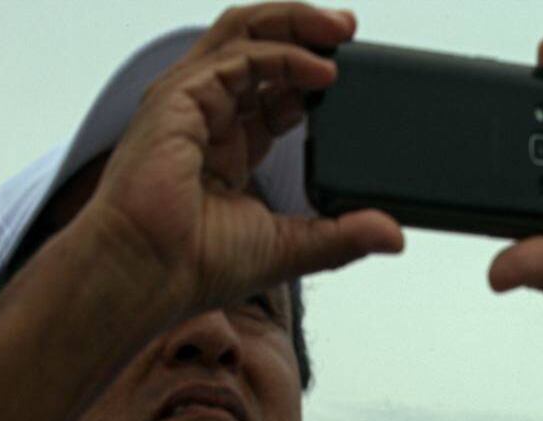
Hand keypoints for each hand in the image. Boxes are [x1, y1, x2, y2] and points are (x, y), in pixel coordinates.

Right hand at [83, 3, 403, 320]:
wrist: (148, 273)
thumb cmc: (196, 265)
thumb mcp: (292, 246)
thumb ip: (343, 235)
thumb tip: (394, 236)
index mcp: (227, 147)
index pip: (272, 92)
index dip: (310, 77)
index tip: (350, 78)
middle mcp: (206, 116)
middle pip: (256, 48)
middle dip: (304, 32)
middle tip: (350, 31)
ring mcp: (188, 102)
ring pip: (242, 35)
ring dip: (294, 25)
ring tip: (342, 30)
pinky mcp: (178, 98)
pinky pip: (237, 59)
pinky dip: (283, 58)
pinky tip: (322, 72)